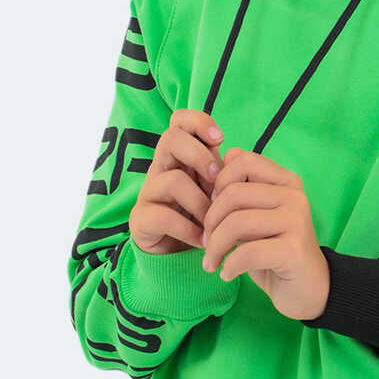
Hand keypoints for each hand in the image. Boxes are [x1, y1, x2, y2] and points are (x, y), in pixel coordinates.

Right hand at [128, 109, 225, 255]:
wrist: (181, 258)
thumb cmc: (204, 218)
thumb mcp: (219, 192)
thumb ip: (227, 172)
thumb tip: (237, 153)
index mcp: (181, 157)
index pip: (179, 121)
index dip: (198, 122)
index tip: (220, 139)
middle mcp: (162, 168)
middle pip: (170, 139)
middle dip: (198, 156)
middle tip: (216, 178)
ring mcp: (149, 193)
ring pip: (172, 180)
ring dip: (201, 203)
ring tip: (214, 222)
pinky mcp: (140, 219)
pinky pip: (163, 216)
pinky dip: (189, 230)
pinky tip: (203, 241)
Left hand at [200, 147, 330, 320]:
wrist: (308, 290)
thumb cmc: (275, 251)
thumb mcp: (255, 217)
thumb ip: (242, 189)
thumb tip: (227, 153)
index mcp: (286, 181)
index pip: (243, 162)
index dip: (217, 184)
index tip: (211, 211)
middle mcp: (295, 196)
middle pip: (233, 193)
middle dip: (210, 221)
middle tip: (206, 242)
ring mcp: (297, 221)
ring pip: (236, 222)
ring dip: (215, 246)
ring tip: (212, 261)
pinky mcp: (294, 250)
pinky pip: (247, 252)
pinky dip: (229, 266)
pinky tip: (226, 273)